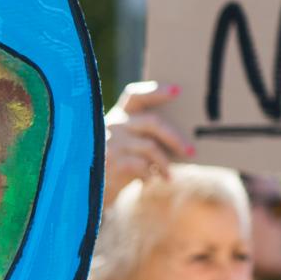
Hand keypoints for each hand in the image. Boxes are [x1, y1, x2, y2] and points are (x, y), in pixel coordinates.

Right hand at [102, 81, 191, 204]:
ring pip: (151, 146)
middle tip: (190, 151)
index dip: (155, 91)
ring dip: (165, 163)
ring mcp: (111, 142)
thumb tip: (182, 139)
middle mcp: (113, 124)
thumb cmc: (117, 163)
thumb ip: (144, 135)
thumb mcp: (127, 144)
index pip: (135, 95)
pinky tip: (151, 180)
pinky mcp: (111, 162)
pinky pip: (142, 165)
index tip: (177, 91)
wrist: (89, 188)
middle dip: (175, 138)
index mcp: (119, 115)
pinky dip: (150, 174)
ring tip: (169, 174)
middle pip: (152, 122)